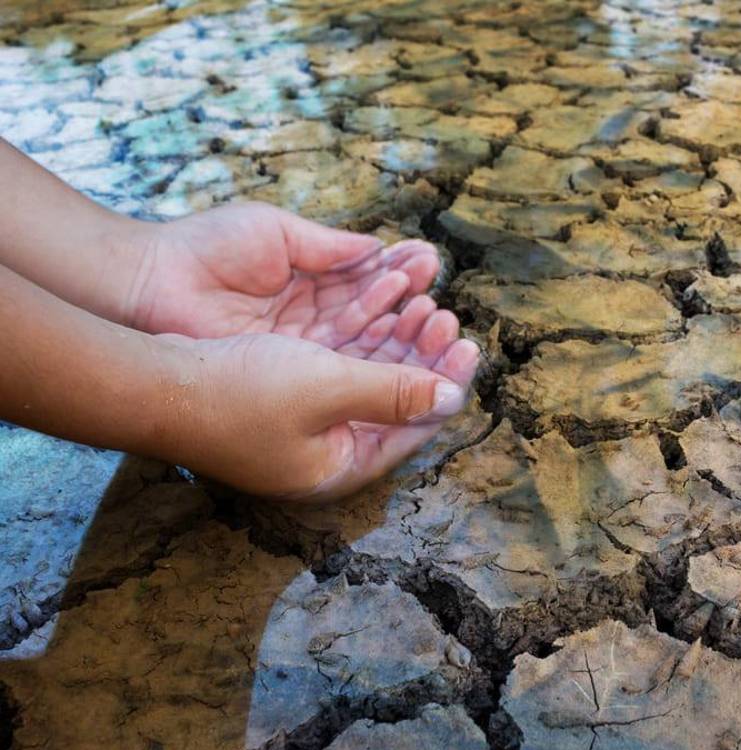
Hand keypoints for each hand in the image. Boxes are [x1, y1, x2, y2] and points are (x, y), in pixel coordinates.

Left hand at [126, 202, 441, 351]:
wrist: (151, 284)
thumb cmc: (204, 250)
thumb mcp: (275, 234)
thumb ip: (329, 247)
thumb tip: (379, 250)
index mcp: (309, 281)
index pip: (368, 282)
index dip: (400, 274)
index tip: (429, 263)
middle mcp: (312, 320)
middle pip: (375, 319)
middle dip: (411, 308)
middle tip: (440, 300)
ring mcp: (302, 350)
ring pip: (365, 346)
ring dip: (401, 334)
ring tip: (432, 317)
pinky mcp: (290, 375)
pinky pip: (342, 368)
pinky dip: (374, 357)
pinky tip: (402, 341)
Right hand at [159, 308, 478, 500]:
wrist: (153, 382)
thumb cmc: (238, 393)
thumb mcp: (328, 389)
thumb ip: (394, 392)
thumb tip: (453, 398)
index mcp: (342, 466)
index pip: (414, 428)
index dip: (446, 384)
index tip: (471, 345)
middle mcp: (327, 452)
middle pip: (396, 401)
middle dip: (423, 356)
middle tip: (448, 317)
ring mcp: (304, 426)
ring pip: (369, 378)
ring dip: (396, 340)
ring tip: (423, 302)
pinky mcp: (284, 396)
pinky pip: (340, 364)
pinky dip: (362, 337)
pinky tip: (382, 305)